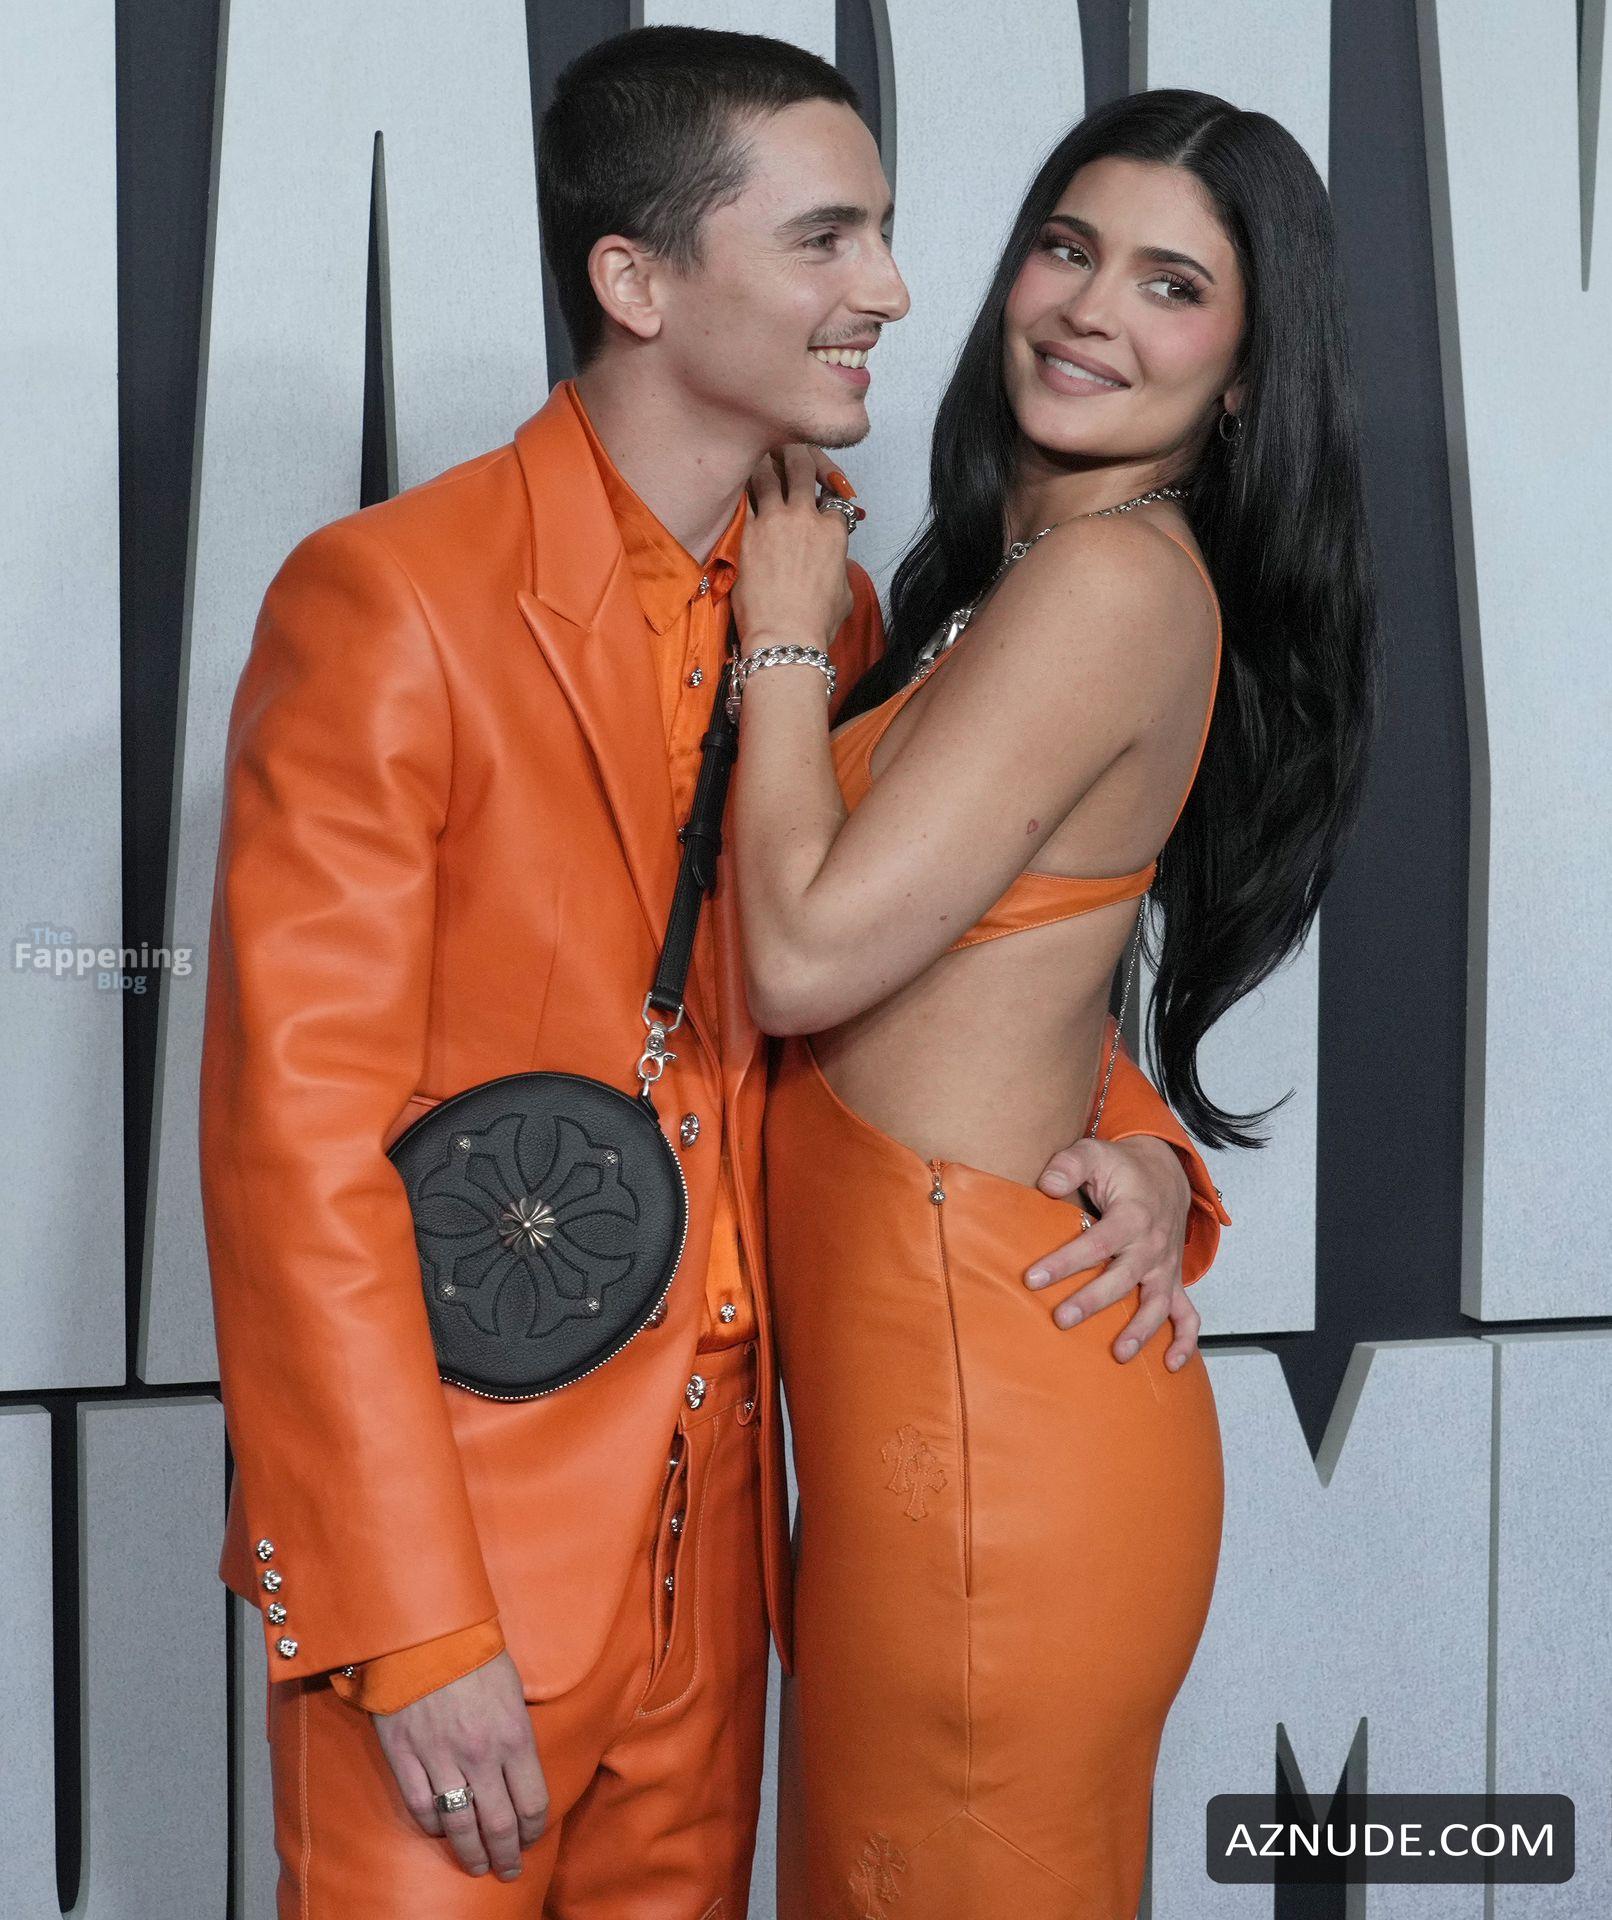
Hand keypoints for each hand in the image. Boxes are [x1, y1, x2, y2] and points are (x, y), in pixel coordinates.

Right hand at [373, 1650, 548, 1880]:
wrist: (423, 1631)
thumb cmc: (474, 1652)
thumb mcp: (512, 1687)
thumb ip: (517, 1731)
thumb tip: (520, 1766)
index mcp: (513, 1736)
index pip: (532, 1802)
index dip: (534, 1829)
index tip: (531, 1838)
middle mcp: (480, 1755)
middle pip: (500, 1825)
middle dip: (507, 1855)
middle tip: (509, 1870)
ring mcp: (440, 1759)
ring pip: (460, 1826)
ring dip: (472, 1853)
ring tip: (478, 1865)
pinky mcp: (405, 1757)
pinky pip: (421, 1807)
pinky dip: (433, 1826)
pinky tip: (442, 1832)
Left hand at [732, 443, 854, 648]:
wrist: (784, 636)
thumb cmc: (815, 623)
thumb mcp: (844, 593)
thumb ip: (839, 568)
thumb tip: (834, 566)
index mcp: (834, 531)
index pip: (833, 497)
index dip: (827, 491)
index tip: (819, 496)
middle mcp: (806, 517)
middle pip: (802, 466)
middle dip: (797, 454)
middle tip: (787, 450)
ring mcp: (774, 521)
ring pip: (766, 472)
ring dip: (763, 462)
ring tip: (757, 457)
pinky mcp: (746, 532)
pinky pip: (741, 497)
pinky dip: (739, 488)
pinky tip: (733, 482)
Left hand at [1023, 1134, 1201, 1371]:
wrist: (1165, 1172)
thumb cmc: (1122, 1168)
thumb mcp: (1093, 1152)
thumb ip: (1068, 1165)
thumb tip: (1048, 1185)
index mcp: (1133, 1216)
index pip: (1097, 1243)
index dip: (1065, 1261)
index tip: (1033, 1278)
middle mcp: (1153, 1246)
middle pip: (1124, 1278)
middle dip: (1093, 1301)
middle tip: (1061, 1319)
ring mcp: (1166, 1267)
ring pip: (1158, 1303)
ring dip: (1142, 1330)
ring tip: (1118, 1354)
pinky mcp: (1172, 1280)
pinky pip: (1188, 1314)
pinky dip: (1185, 1341)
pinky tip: (1170, 1365)